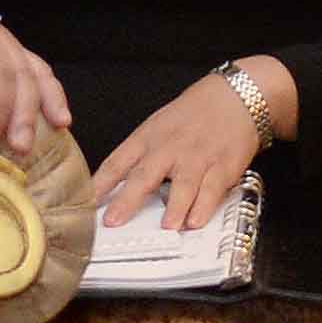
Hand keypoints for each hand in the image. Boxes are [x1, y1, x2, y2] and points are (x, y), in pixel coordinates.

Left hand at [95, 60, 294, 230]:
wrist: (235, 96)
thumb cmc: (193, 114)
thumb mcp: (157, 126)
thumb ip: (139, 155)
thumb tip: (113, 186)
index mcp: (148, 138)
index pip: (117, 163)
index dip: (100, 184)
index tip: (86, 203)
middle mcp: (169, 148)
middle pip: (145, 175)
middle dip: (128, 200)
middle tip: (115, 221)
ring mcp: (197, 157)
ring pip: (184, 184)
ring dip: (174, 206)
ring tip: (167, 226)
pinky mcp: (223, 165)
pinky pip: (212, 188)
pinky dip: (204, 206)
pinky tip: (197, 220)